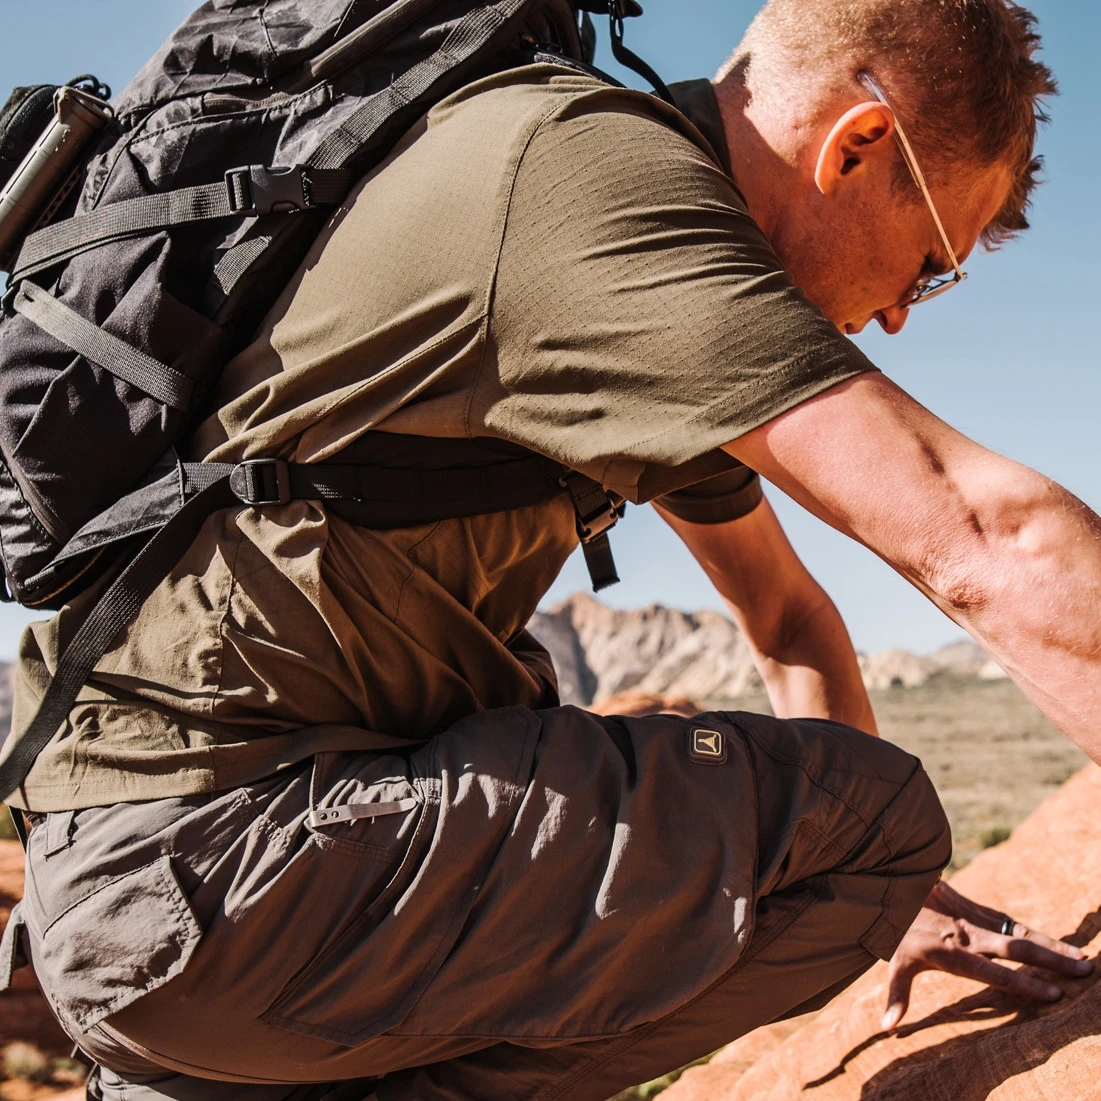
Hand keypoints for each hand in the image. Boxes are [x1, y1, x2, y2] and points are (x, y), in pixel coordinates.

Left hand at [881, 879, 1093, 1029]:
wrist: (900, 884)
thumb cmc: (899, 930)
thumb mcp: (896, 963)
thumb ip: (897, 996)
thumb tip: (887, 1029)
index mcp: (954, 954)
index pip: (995, 973)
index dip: (1024, 983)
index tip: (1054, 994)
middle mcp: (971, 937)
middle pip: (1017, 949)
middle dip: (1052, 962)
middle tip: (1084, 972)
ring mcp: (979, 921)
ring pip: (1022, 933)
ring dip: (1054, 946)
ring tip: (1085, 960)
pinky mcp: (983, 911)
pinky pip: (1016, 924)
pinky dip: (1041, 935)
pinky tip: (1063, 946)